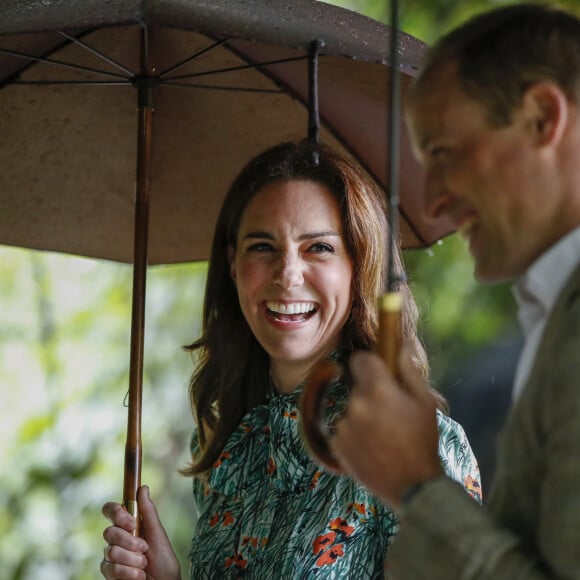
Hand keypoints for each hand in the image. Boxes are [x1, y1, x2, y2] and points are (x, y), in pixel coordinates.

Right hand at [101, 485, 180, 579]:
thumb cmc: (164, 560)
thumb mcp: (158, 534)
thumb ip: (148, 512)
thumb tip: (143, 488)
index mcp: (128, 525)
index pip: (111, 511)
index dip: (117, 514)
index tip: (132, 523)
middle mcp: (117, 539)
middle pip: (109, 532)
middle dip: (129, 542)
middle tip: (144, 549)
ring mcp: (111, 557)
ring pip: (110, 551)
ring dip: (132, 560)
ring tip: (144, 565)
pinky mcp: (109, 573)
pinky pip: (110, 568)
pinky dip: (128, 573)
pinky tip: (138, 576)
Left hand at [329, 349, 441, 509]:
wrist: (413, 487)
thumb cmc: (423, 441)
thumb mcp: (425, 403)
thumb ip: (409, 372)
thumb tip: (400, 347)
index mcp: (378, 390)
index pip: (360, 359)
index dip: (369, 364)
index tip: (377, 372)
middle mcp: (356, 404)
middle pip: (358, 388)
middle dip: (371, 395)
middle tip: (391, 415)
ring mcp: (344, 426)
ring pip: (352, 411)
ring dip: (363, 417)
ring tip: (384, 437)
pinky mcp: (337, 445)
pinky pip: (343, 431)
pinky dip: (354, 437)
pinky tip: (373, 449)